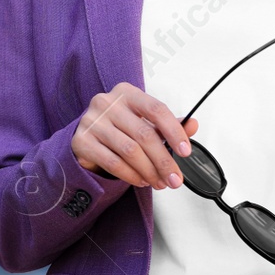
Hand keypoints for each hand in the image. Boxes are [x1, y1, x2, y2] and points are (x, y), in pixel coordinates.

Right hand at [70, 83, 197, 190]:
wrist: (86, 137)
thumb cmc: (119, 128)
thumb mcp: (144, 122)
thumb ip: (168, 125)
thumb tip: (193, 125)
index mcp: (127, 93)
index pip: (156, 110)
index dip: (174, 132)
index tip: (185, 152)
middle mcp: (106, 103)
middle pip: (144, 134)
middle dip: (164, 161)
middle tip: (175, 179)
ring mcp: (92, 121)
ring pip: (129, 151)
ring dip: (149, 171)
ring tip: (159, 182)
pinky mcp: (82, 141)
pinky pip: (113, 162)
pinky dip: (131, 175)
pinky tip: (141, 180)